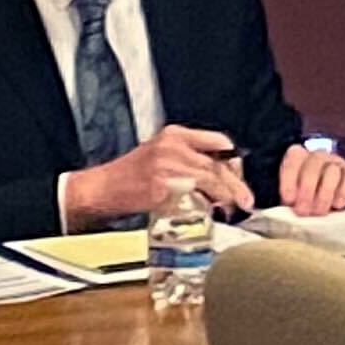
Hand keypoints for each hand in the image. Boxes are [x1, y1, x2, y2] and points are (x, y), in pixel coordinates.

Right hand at [63, 126, 244, 225]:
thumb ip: (190, 159)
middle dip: (236, 183)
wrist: (100, 188)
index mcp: (175, 134)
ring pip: (210, 178)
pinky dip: (205, 203)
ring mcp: (167, 164)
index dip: (233, 161)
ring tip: (233, 207)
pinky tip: (209, 210)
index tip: (239, 176)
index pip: (219, 142)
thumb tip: (222, 177)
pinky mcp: (162, 185)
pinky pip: (193, 194)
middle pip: (218, 163)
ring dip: (227, 195)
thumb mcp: (161, 155)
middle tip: (245, 199)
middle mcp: (173, 145)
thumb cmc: (129, 176)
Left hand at [278, 144, 344, 215]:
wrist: (324, 201)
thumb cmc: (301, 198)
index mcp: (297, 156)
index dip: (290, 180)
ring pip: (332, 172)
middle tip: (303, 211)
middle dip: (307, 190)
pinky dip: (343, 194)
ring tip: (319, 212)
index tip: (289, 200)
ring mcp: (337, 162)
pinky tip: (336, 206)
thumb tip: (285, 206)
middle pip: (314, 165)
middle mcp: (318, 156)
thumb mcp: (289, 196)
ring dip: (324, 195)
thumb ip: (287, 197)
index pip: (293, 160)